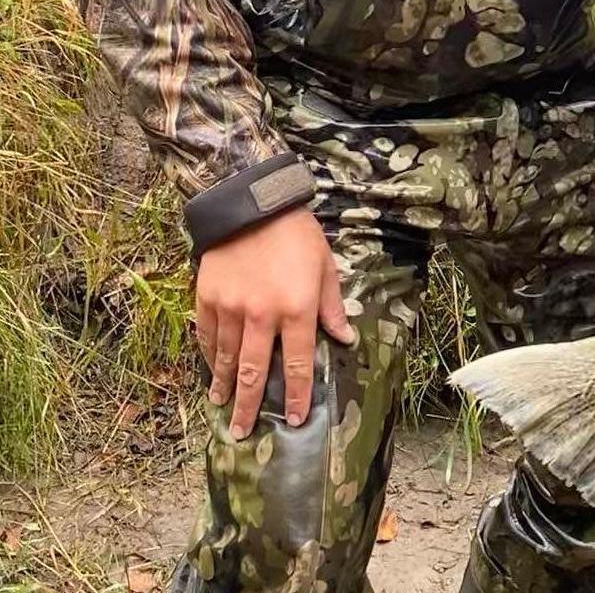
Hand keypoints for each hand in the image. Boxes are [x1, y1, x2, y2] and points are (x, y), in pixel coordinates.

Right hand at [194, 206, 355, 438]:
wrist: (254, 204)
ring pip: (226, 358)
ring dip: (224, 385)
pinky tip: (210, 369)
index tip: (295, 418)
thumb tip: (345, 338)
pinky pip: (206, 335)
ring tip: (221, 406)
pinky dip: (208, 356)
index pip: (297, 363)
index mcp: (297, 309)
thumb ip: (332, 306)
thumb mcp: (326, 266)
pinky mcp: (208, 298)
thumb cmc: (297, 234)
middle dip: (248, 406)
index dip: (296, 394)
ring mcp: (231, 308)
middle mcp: (262, 315)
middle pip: (253, 371)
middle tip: (243, 433)